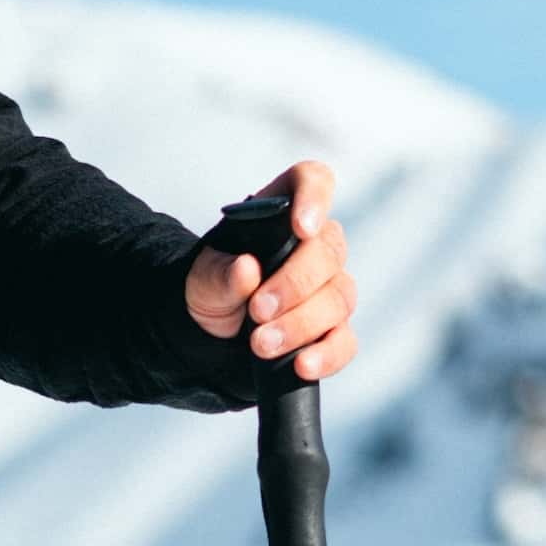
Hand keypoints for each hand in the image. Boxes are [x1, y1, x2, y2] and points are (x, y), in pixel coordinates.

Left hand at [183, 159, 355, 380]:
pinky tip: (302, 364)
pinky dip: (326, 355)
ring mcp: (329, 289)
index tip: (302, 228)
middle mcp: (315, 247)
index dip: (315, 198)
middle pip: (329, 250)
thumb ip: (218, 273)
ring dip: (301, 323)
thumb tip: (246, 269)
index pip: (313, 182)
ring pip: (339, 298)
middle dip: (294, 284)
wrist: (212, 336)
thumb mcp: (200, 279)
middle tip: (257, 311)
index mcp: (283, 213)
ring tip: (260, 344)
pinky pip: (345, 341)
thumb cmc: (212, 290)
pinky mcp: (333, 331)